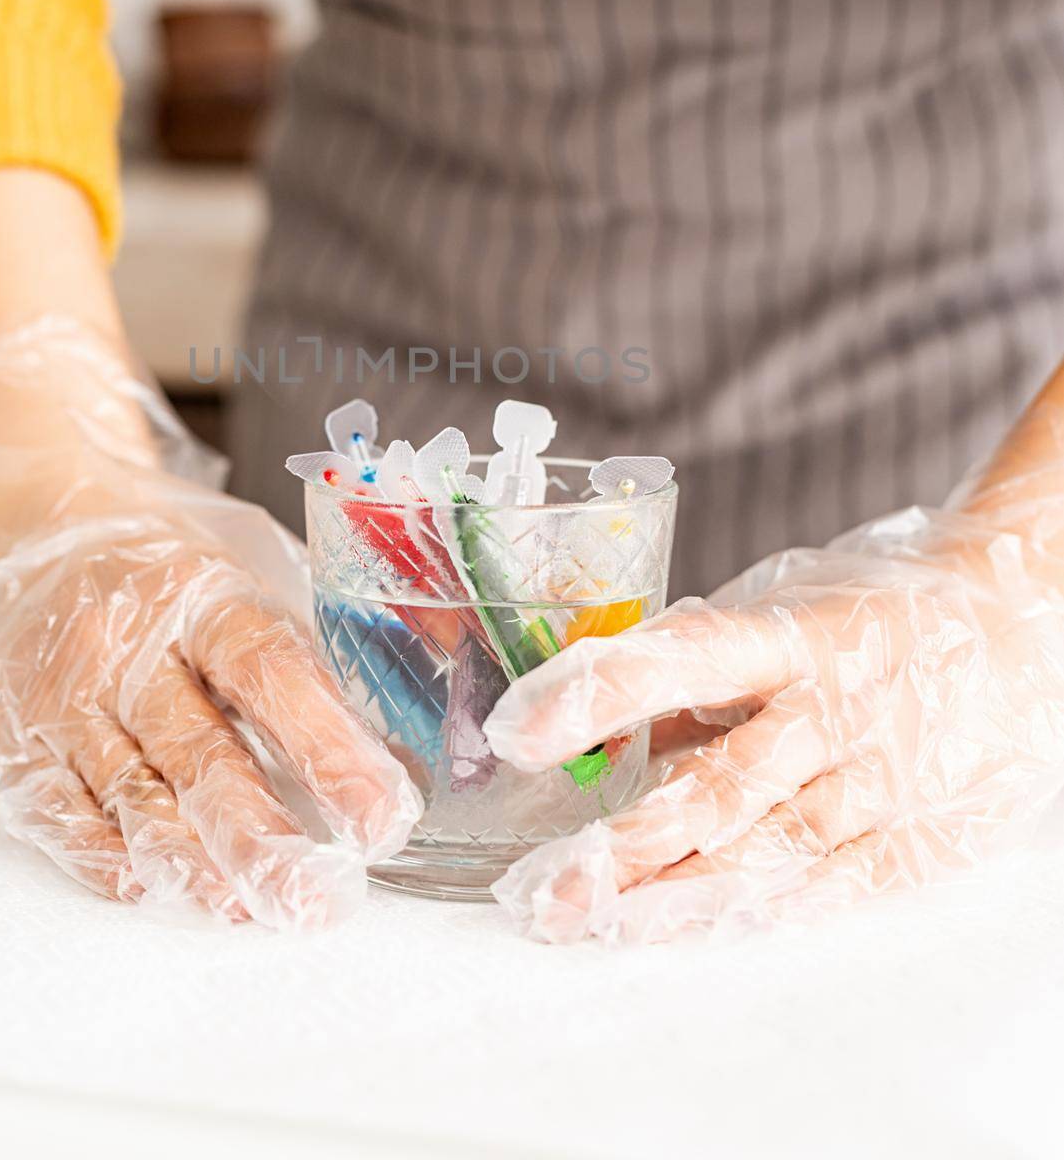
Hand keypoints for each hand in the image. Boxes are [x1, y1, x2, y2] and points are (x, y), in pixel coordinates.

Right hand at [0, 322, 419, 928]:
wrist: (38, 516)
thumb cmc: (168, 558)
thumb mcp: (247, 562)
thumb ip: (306, 638)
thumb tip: (399, 730)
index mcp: (199, 594)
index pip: (269, 673)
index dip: (328, 747)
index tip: (382, 815)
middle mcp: (125, 646)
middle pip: (200, 753)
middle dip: (264, 837)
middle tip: (319, 899)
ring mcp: (62, 696)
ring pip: (131, 796)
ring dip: (192, 863)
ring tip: (248, 909)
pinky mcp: (12, 737)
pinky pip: (57, 812)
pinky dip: (105, 857)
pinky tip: (153, 887)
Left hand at [484, 485, 1063, 944]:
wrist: (1022, 624)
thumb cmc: (871, 613)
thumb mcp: (784, 601)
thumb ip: (699, 656)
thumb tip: (596, 711)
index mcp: (796, 631)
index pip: (685, 657)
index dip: (599, 692)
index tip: (519, 730)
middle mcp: (841, 707)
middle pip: (725, 786)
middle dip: (626, 845)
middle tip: (542, 886)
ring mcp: (889, 778)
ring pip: (773, 852)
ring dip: (676, 895)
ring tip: (593, 921)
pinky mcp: (928, 836)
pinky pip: (836, 889)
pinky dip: (761, 913)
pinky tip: (692, 930)